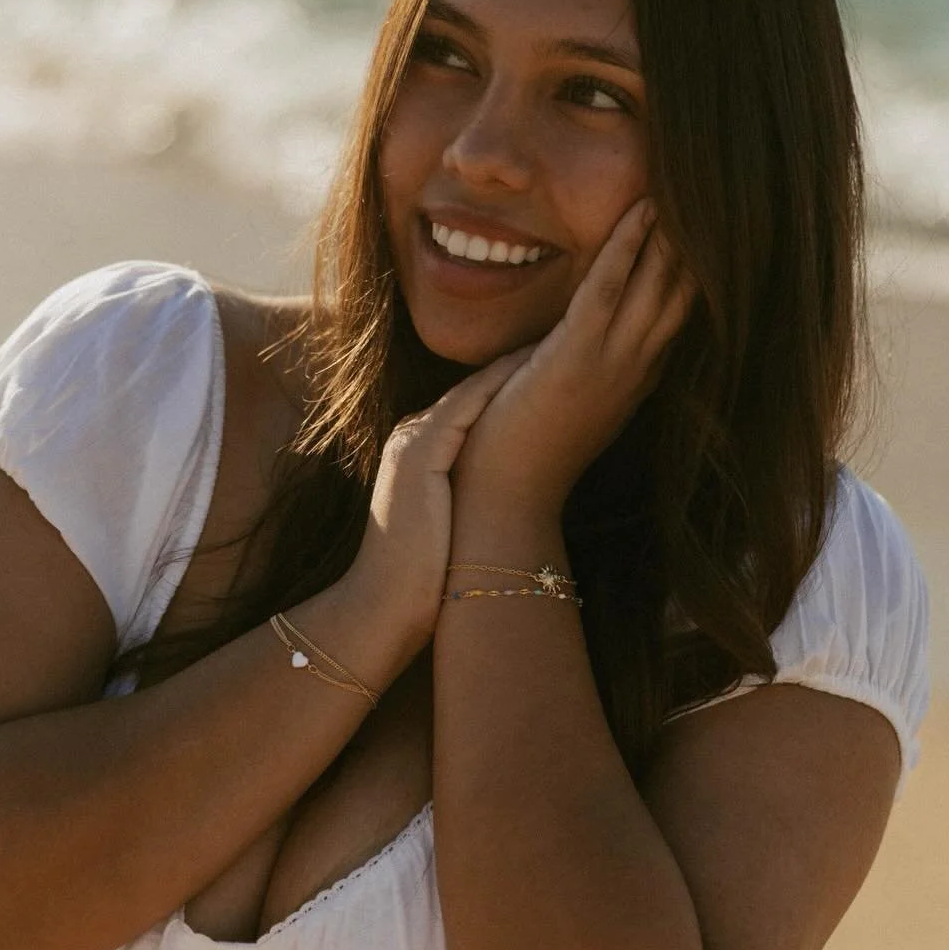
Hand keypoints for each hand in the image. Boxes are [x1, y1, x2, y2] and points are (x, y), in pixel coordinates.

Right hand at [341, 346, 534, 662]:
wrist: (381, 611)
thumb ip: (469, 494)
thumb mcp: (448, 524)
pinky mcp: (419, 453)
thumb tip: (514, 491)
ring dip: (517, 365)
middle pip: (474, 389)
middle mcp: (409, 437)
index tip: (555, 365)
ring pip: (474, 390)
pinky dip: (504, 387)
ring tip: (561, 342)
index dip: (512, 384)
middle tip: (567, 338)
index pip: (470, 405)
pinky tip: (542, 371)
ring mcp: (411, 442)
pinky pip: (469, 407)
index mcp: (415, 452)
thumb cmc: (421, 582)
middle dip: (519, 365)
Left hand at [453, 199, 696, 513]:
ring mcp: (610, 363)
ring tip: (686, 179)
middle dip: (703, 238)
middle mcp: (637, 367)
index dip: (703, 262)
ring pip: (658, 284)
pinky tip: (641, 208)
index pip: (685, 308)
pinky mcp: (574, 358)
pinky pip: (607, 290)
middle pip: (686, 290)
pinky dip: (626, 246)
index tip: (717, 219)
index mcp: (637, 376)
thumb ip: (587, 362)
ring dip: (674, 229)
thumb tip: (584, 329)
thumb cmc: (524, 450)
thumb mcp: (572, 400)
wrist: (505, 499)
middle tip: (723, 187)